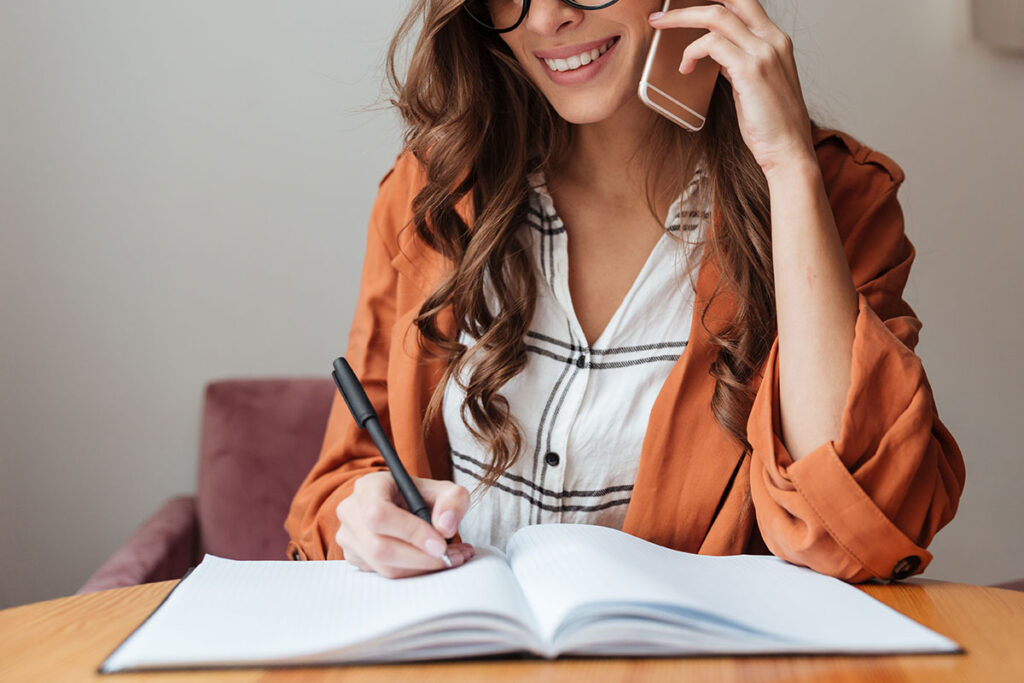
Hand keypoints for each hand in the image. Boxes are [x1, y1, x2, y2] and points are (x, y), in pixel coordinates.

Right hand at [335, 472, 473, 577]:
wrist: (404, 506)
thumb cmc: (420, 496)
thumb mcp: (444, 489)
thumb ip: (453, 501)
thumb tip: (445, 527)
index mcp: (368, 487)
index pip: (379, 513)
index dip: (410, 532)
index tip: (440, 544)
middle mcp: (351, 512)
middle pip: (379, 547)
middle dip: (420, 557)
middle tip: (451, 557)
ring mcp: (349, 538)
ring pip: (383, 566)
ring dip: (421, 568)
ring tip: (451, 558)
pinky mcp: (355, 558)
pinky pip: (384, 575)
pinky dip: (414, 573)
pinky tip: (433, 561)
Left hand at [649, 0, 814, 175]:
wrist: (789, 151)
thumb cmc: (771, 126)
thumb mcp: (757, 85)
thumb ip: (741, 64)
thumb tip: (718, 57)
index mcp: (776, 40)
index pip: (744, 3)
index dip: (717, 0)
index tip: (689, 5)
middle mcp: (772, 40)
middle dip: (693, 1)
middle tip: (665, 10)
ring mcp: (763, 52)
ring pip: (715, 15)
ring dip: (681, 18)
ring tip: (660, 27)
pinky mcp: (750, 70)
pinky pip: (711, 44)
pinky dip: (691, 52)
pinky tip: (684, 68)